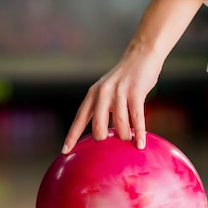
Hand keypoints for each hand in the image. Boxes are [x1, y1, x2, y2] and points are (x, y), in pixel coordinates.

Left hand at [60, 0, 204, 153]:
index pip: (79, 119)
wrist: (142, 55)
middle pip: (98, 125)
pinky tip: (140, 144)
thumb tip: (102, 135)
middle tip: (110, 149)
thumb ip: (102, 109)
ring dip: (124, 137)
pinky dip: (139, 133)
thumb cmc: (125, 79)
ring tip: (128, 143)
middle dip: (102, 140)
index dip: (72, 136)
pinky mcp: (136, 92)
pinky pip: (136, 118)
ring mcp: (119, 92)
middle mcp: (103, 93)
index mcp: (93, 95)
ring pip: (119, 123)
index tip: (65, 151)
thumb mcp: (107, 92)